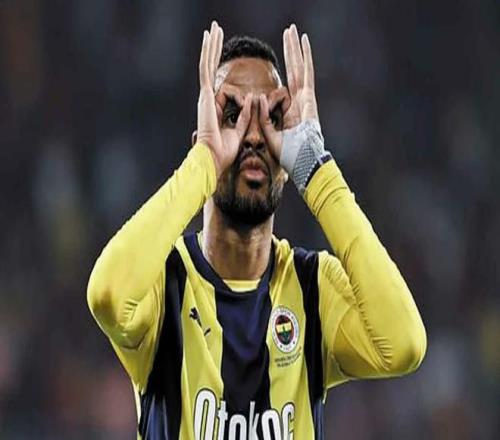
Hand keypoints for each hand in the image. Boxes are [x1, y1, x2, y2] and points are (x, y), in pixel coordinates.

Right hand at [196, 21, 251, 177]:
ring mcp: (205, 96)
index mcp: (214, 109)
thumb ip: (245, 116)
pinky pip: (207, 69)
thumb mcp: (239, 130)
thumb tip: (252, 101)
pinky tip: (209, 37)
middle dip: (213, 50)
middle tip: (214, 32)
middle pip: (210, 69)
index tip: (233, 77)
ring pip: (207, 64)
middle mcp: (207, 99)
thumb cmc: (224, 151)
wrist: (213, 158)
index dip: (225, 77)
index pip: (220, 86)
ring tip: (213, 28)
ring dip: (210, 45)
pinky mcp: (206, 95)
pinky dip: (208, 52)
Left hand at [259, 24, 318, 159]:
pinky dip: (305, 56)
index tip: (281, 60)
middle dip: (290, 53)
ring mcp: (306, 99)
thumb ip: (265, 118)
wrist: (303, 162)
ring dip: (295, 49)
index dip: (283, 72)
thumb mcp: (271, 135)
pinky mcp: (309, 98)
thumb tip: (258, 98)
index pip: (286, 86)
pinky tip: (303, 40)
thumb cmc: (290, 155)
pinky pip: (306, 73)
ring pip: (299, 68)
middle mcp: (300, 102)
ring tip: (292, 31)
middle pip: (294, 72)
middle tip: (288, 33)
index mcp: (293, 111)